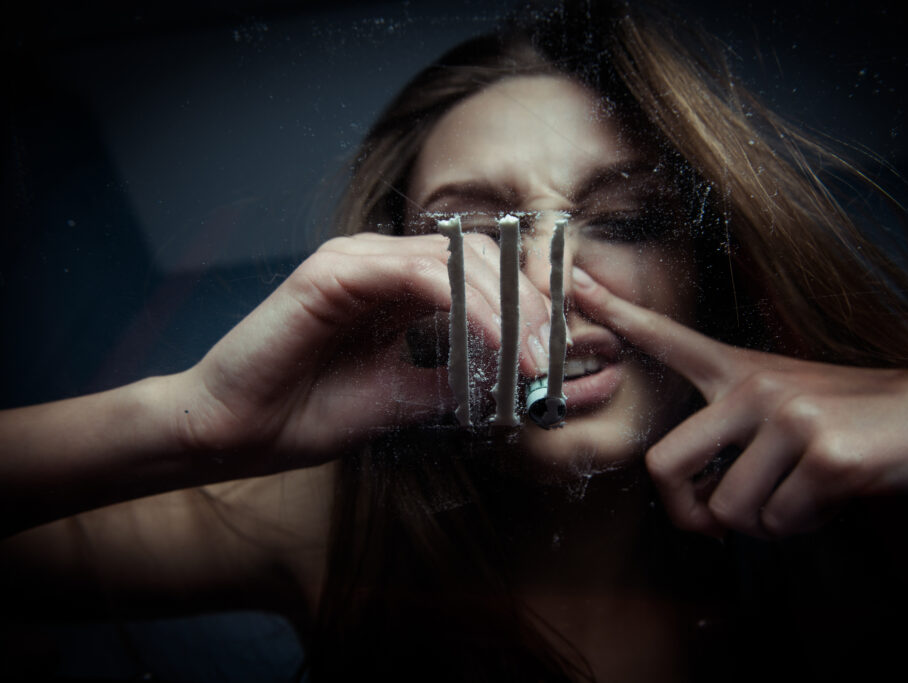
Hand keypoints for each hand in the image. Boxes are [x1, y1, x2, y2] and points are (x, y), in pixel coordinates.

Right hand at [173, 233, 550, 473]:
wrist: (234, 434)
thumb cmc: (307, 414)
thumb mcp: (403, 397)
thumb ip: (454, 380)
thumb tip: (516, 383)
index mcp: (396, 287)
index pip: (480, 274)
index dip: (525, 307)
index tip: (557, 354)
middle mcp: (380, 262)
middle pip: (480, 259)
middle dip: (527, 307)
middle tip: (554, 360)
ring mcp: (357, 260)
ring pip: (458, 260)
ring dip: (507, 309)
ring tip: (535, 359)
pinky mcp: (334, 270)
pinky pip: (420, 273)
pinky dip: (466, 306)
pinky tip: (494, 342)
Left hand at [570, 266, 907, 537]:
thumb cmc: (865, 422)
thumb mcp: (794, 408)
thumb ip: (738, 437)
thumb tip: (700, 502)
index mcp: (744, 371)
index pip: (668, 337)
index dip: (616, 312)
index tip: (572, 282)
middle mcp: (756, 386)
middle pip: (666, 466)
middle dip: (688, 514)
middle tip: (721, 522)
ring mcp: (789, 416)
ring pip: (728, 509)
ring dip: (765, 523)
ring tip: (804, 496)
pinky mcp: (824, 453)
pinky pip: (779, 522)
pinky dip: (803, 528)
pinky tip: (832, 498)